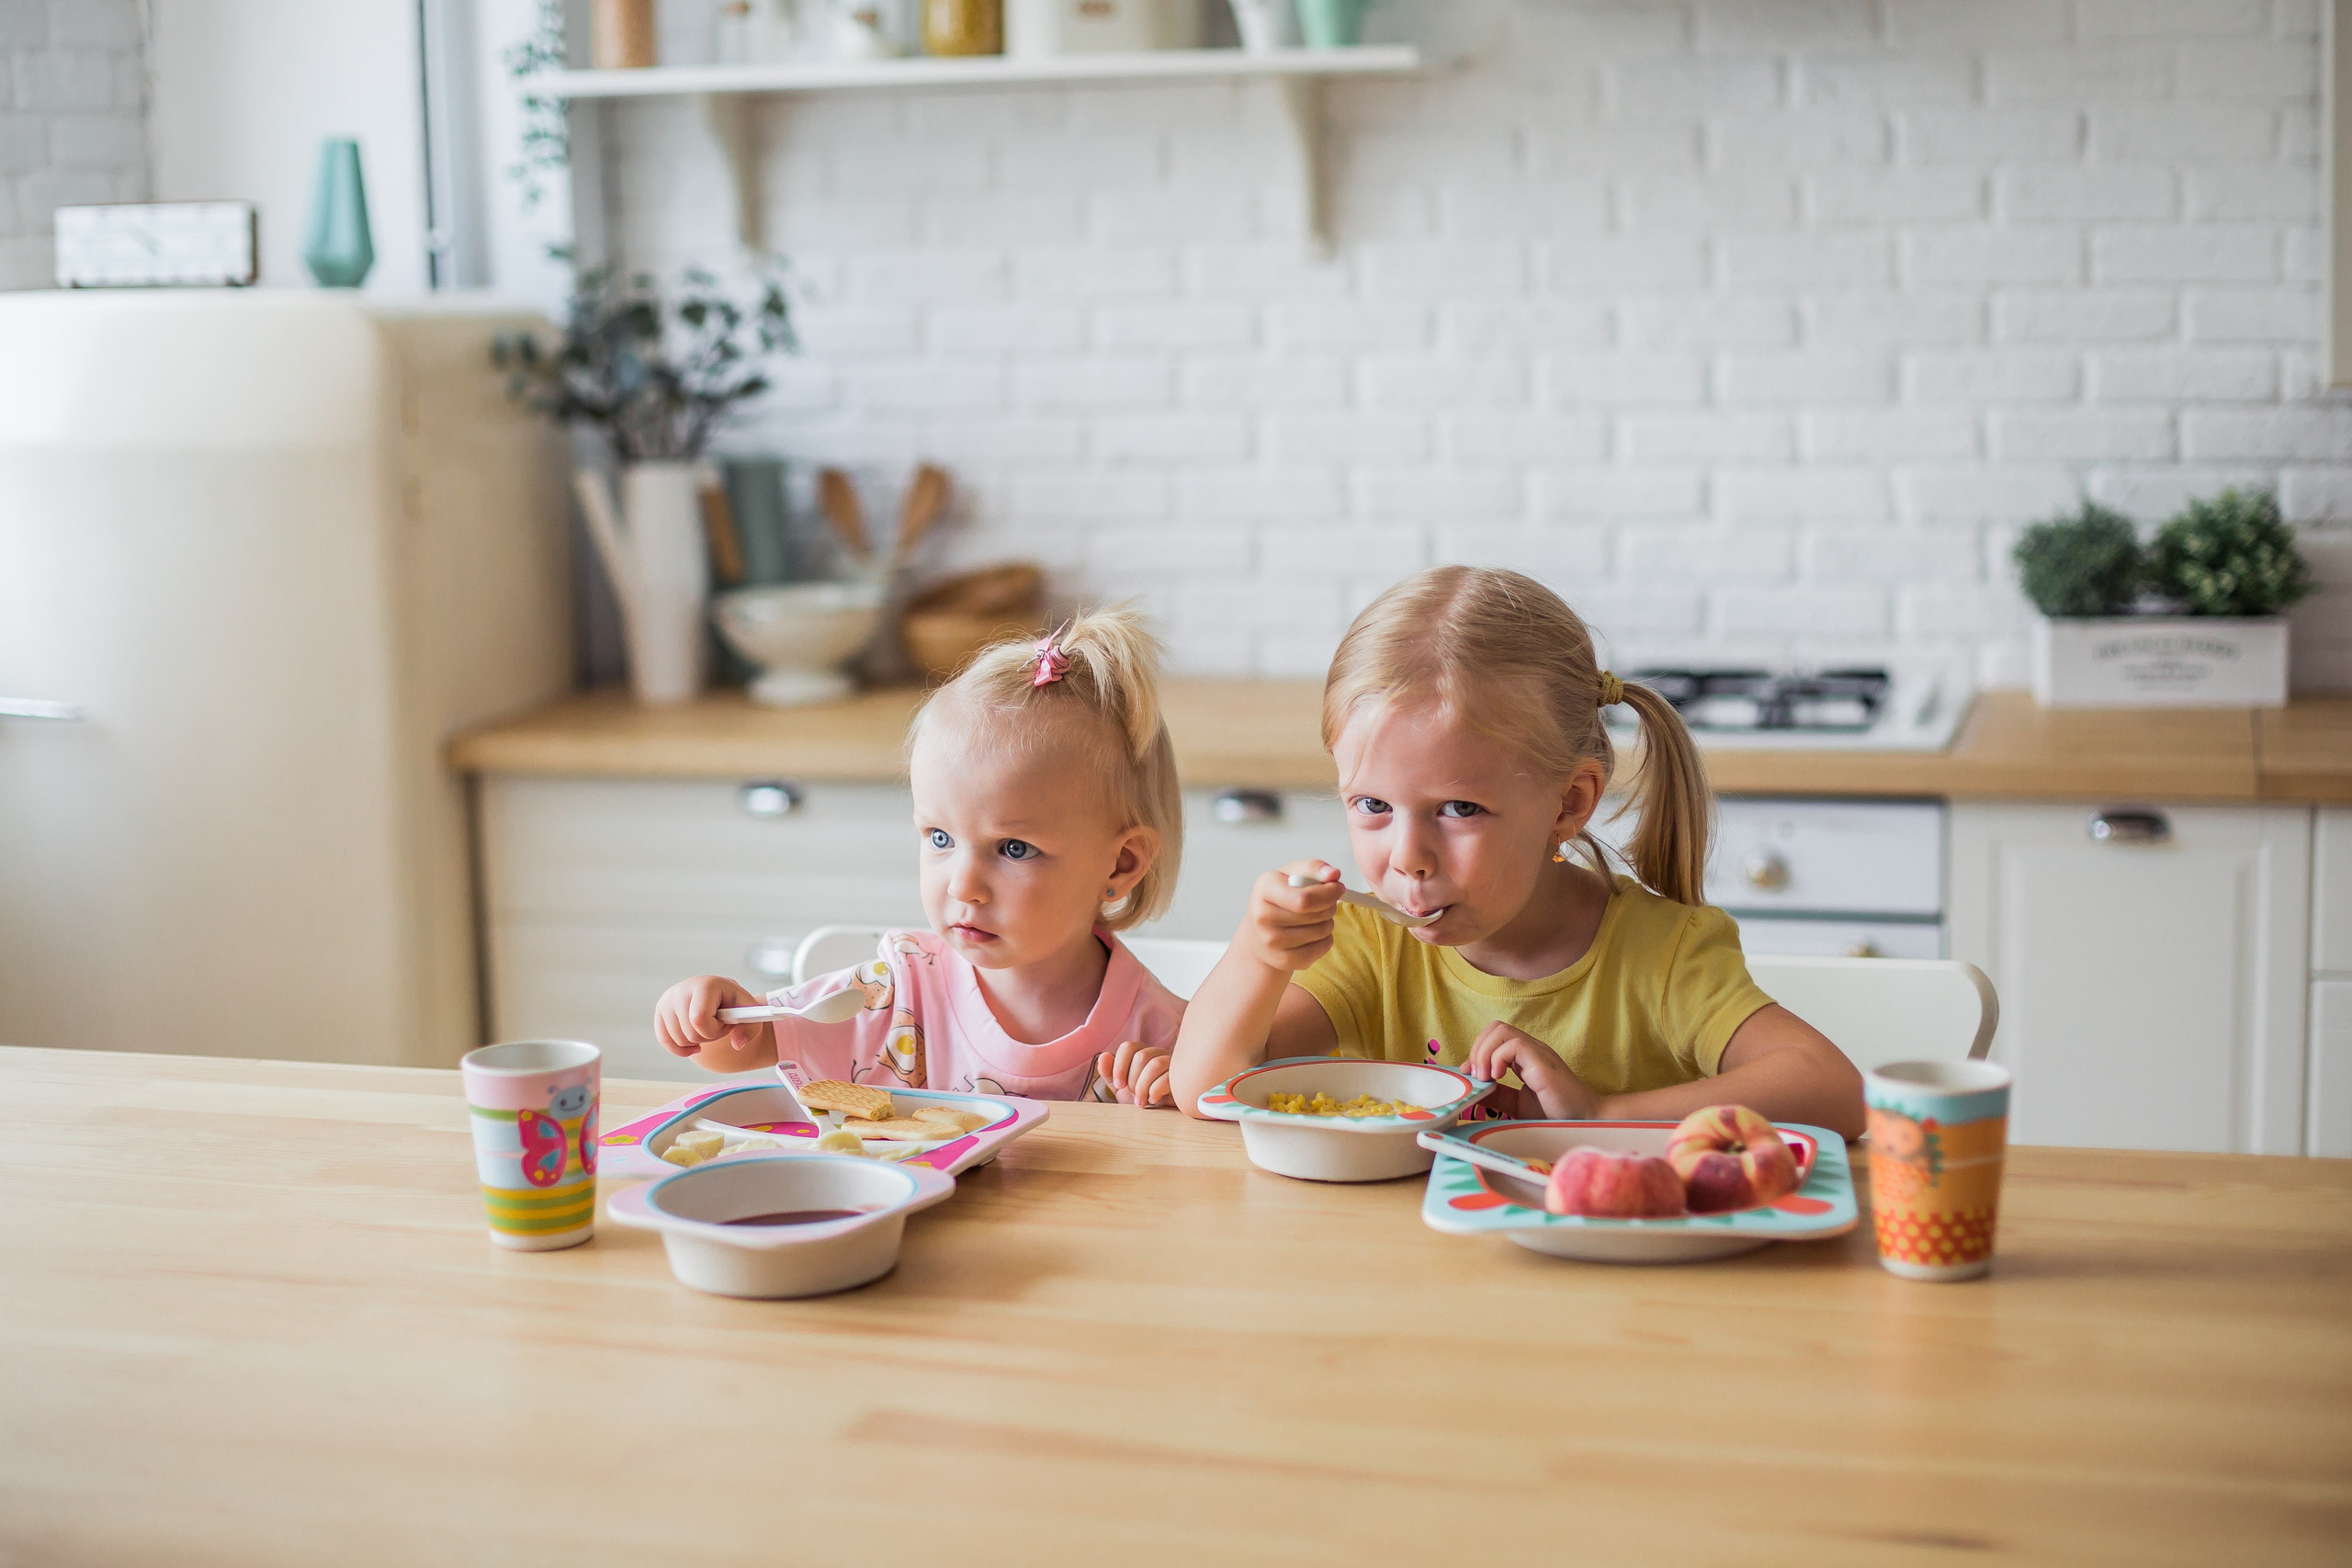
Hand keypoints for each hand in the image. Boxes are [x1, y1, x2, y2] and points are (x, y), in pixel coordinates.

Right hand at [654, 975, 773, 1062]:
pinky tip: (694, 1045)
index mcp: (704, 985)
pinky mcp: (660, 1012)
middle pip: (690, 1033)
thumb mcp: (749, 1012)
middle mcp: (681, 990)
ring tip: (706, 1026)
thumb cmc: (733, 1003)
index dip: (715, 1029)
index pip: (699, 1019)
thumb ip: (752, 1028)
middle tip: (716, 1024)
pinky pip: (665, 1041)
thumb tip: (738, 1044)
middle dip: (709, 1036)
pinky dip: (681, 1050)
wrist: (717, 995)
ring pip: (679, 1040)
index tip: (724, 1021)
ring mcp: (667, 1001)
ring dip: (697, 1041)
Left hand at [1096, 1041, 1174, 1107]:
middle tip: (1133, 1095)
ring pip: (1155, 1064)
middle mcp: (1158, 1055)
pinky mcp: (1181, 1078)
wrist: (1160, 1117)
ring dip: (1143, 1086)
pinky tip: (1154, 1099)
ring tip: (1141, 1101)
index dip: (1119, 1066)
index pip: (1128, 1047)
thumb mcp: (1121, 1088)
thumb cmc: (1142, 1099)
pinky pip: (1168, 1077)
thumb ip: (1109, 1073)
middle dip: (1132, 1080)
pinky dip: (1156, 1090)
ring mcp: (1172, 1065)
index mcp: (1142, 1054)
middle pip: (1141, 1056)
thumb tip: (1103, 1056)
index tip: (1119, 1085)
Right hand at [1238, 860, 1345, 973]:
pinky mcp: (1283, 960)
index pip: (1305, 898)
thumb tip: (1334, 874)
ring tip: (1318, 918)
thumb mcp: (1292, 874)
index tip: (1339, 888)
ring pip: (1321, 931)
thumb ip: (1314, 868)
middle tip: (1328, 903)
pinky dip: (1326, 940)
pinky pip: (1320, 949)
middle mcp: (1262, 916)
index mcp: (1264, 888)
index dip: (1329, 893)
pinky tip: (1316, 934)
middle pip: (1315, 915)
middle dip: (1330, 906)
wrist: (1259, 931)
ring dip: (1328, 922)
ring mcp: (1271, 941)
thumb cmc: (1280, 898)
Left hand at [1467, 1021, 1598, 1120]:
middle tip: (1477, 1076)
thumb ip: (1497, 1095)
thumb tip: (1472, 1089)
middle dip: (1476, 1049)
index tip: (1469, 1075)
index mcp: (1524, 1056)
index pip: (1493, 1036)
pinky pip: (1514, 1044)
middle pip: (1495, 1027)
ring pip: (1501, 1030)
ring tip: (1486, 1077)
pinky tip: (1498, 1077)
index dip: (1476, 1051)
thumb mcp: (1517, 1104)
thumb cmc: (1556, 1113)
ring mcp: (1538, 1053)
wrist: (1585, 1121)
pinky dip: (1497, 1058)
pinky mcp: (1542, 1063)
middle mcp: (1531, 1049)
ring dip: (1484, 1052)